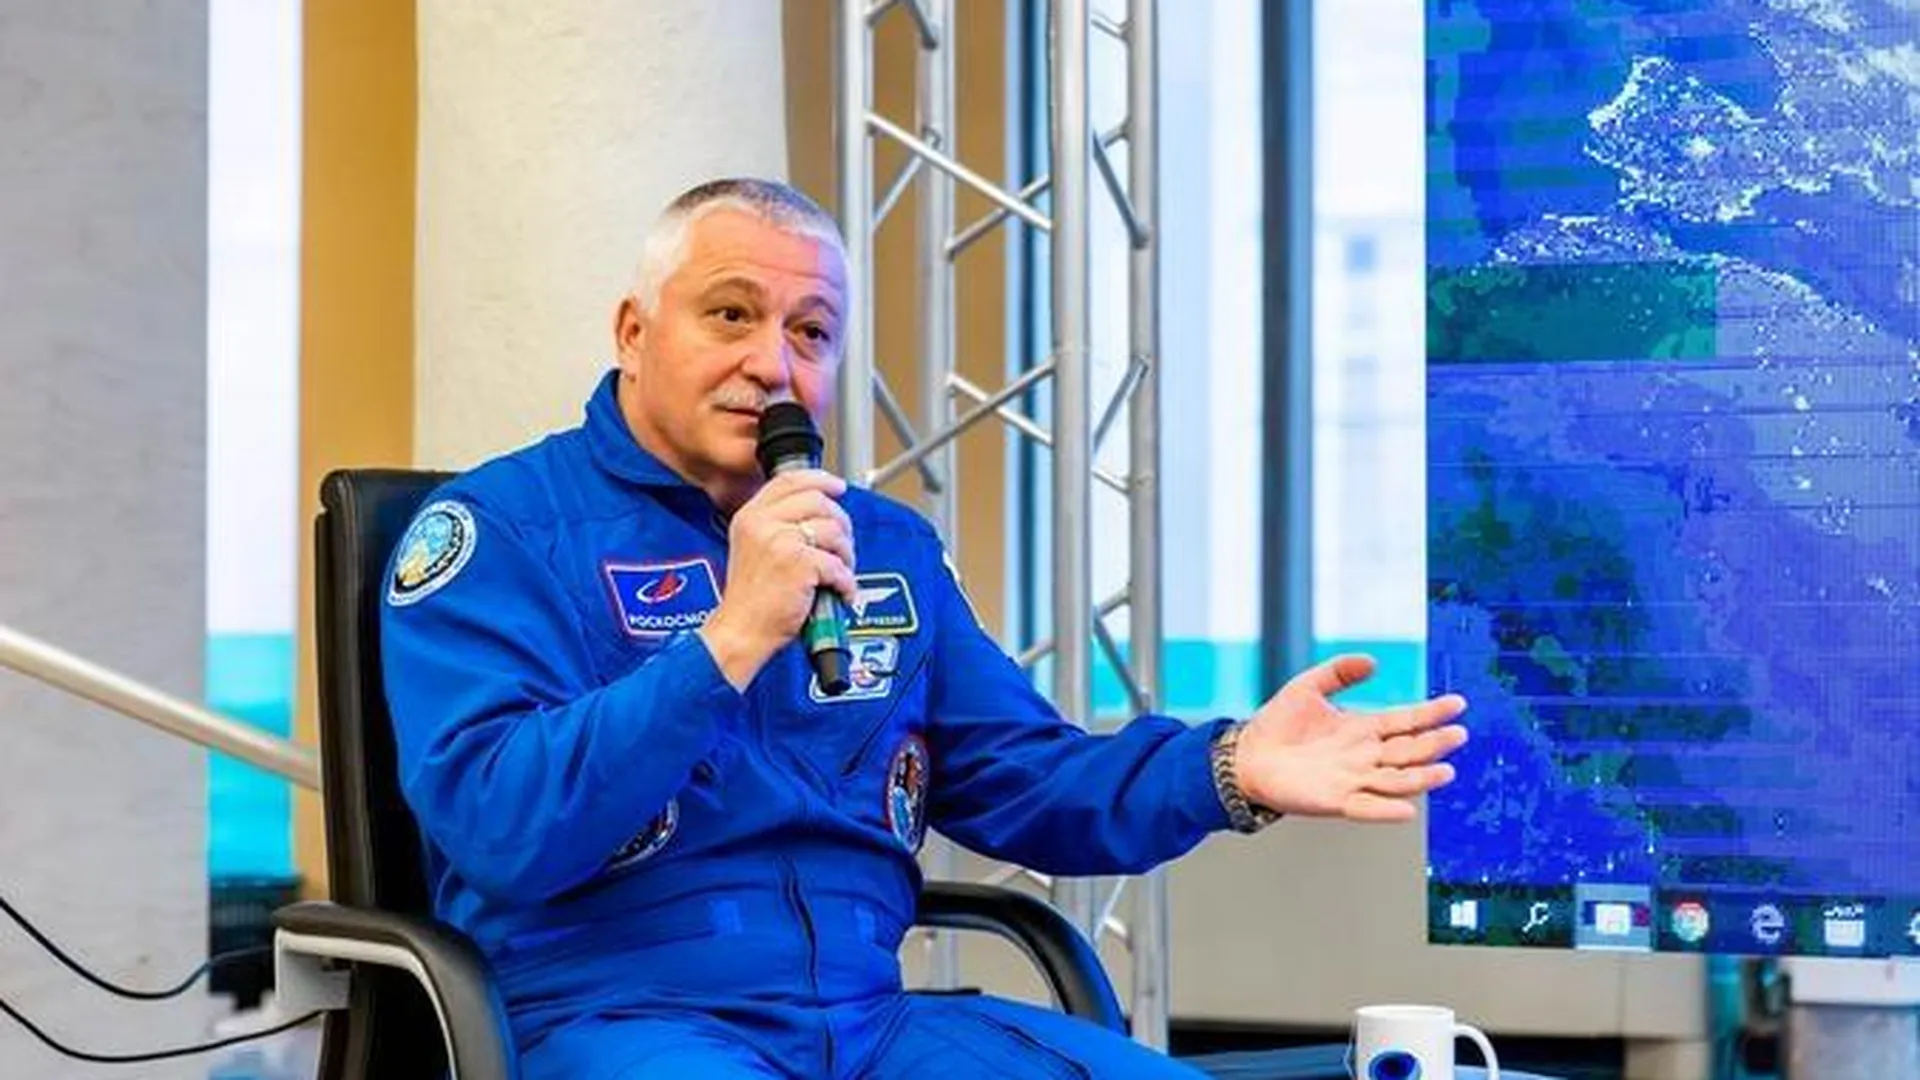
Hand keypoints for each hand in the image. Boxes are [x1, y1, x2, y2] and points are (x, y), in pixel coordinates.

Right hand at [699, 470, 856, 688]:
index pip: (789, 480)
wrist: (741, 630)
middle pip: (818, 501)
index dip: (820, 480)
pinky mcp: (798, 563)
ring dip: (846, 554)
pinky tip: (840, 592)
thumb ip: (777, 526)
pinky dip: (846, 581)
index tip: (837, 487)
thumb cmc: (751, 600)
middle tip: (843, 545)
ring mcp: (779, 540)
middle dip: (841, 523)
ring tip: (840, 572)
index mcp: (750, 516)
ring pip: (833, 530)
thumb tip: (820, 514)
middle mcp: (762, 522)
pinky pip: (837, 564)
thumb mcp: (754, 549)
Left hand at [1233, 654, 1467, 823]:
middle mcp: (1364, 756)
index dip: (1430, 713)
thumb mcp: (1307, 686)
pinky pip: (1366, 807)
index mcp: (1362, 729)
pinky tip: (1407, 809)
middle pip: (1408, 750)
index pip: (1405, 720)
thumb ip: (1338, 672)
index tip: (1456, 704)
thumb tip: (1372, 661)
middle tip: (1458, 734)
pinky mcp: (1335, 800)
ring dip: (1421, 777)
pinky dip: (1386, 810)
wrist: (1245, 757)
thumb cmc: (1276, 726)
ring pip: (1396, 780)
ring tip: (1445, 771)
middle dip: (1434, 743)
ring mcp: (1353, 779)